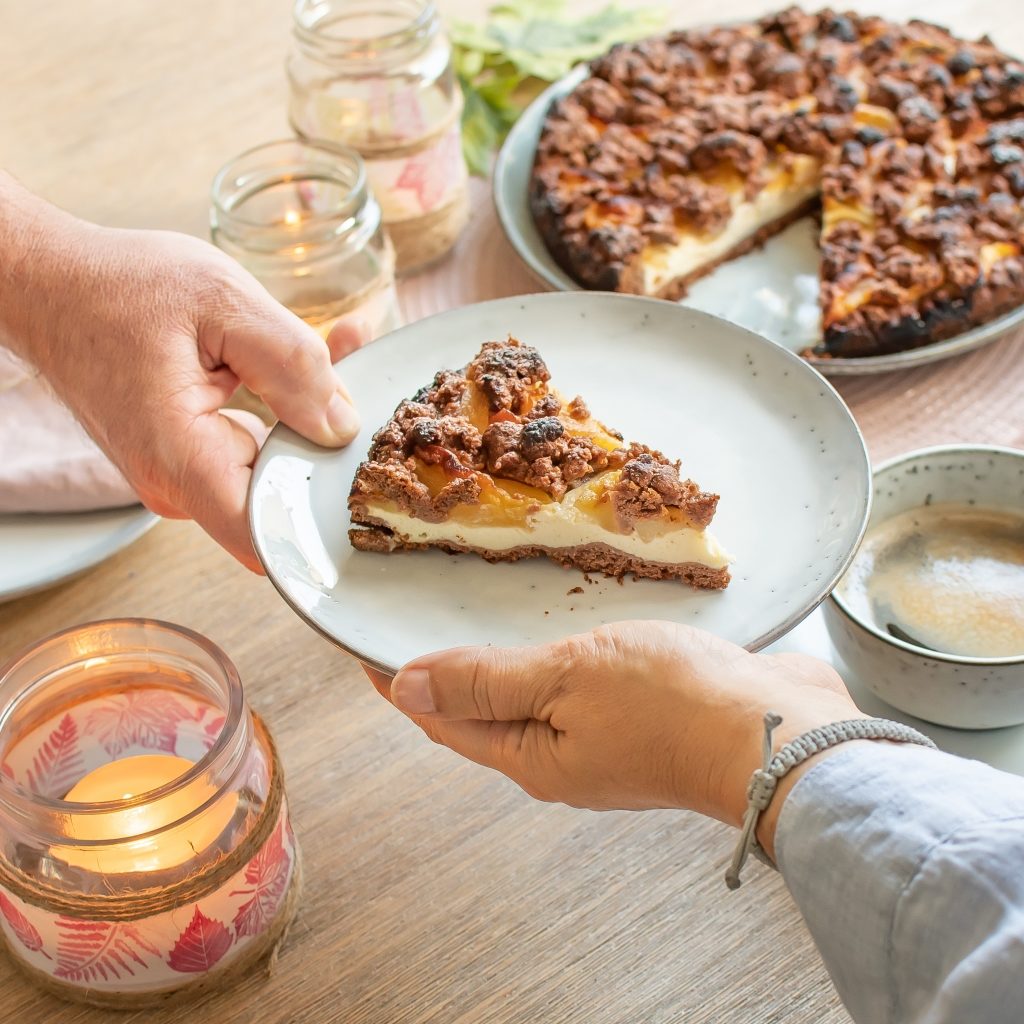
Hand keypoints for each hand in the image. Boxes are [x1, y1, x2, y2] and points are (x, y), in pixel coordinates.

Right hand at [0, 173, 366, 569]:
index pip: (268, 534)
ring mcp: (183, 477)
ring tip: (346, 343)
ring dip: (314, 412)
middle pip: (284, 492)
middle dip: (334, 439)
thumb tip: (342, 427)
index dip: (326, 520)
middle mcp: (179, 485)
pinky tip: (315, 354)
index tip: (371, 485)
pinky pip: (254, 445)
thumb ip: (293, 364)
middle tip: (370, 374)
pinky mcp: (189, 458)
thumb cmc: (122, 286)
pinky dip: (286, 405)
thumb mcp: (224, 302)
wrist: (54, 285)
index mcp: (183, 458)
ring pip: (275, 464)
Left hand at [377, 621, 865, 854]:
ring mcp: (604, 740)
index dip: (399, 682)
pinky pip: (579, 685)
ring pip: (534, 695)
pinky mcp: (642, 717)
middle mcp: (561, 756)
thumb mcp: (567, 677)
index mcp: (532, 756)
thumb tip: (405, 689)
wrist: (783, 733)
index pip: (443, 719)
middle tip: (419, 616)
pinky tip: (563, 625)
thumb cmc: (676, 705)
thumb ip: (487, 680)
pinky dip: (556, 654)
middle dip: (448, 670)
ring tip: (482, 611)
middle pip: (484, 711)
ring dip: (503, 658)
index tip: (367, 645)